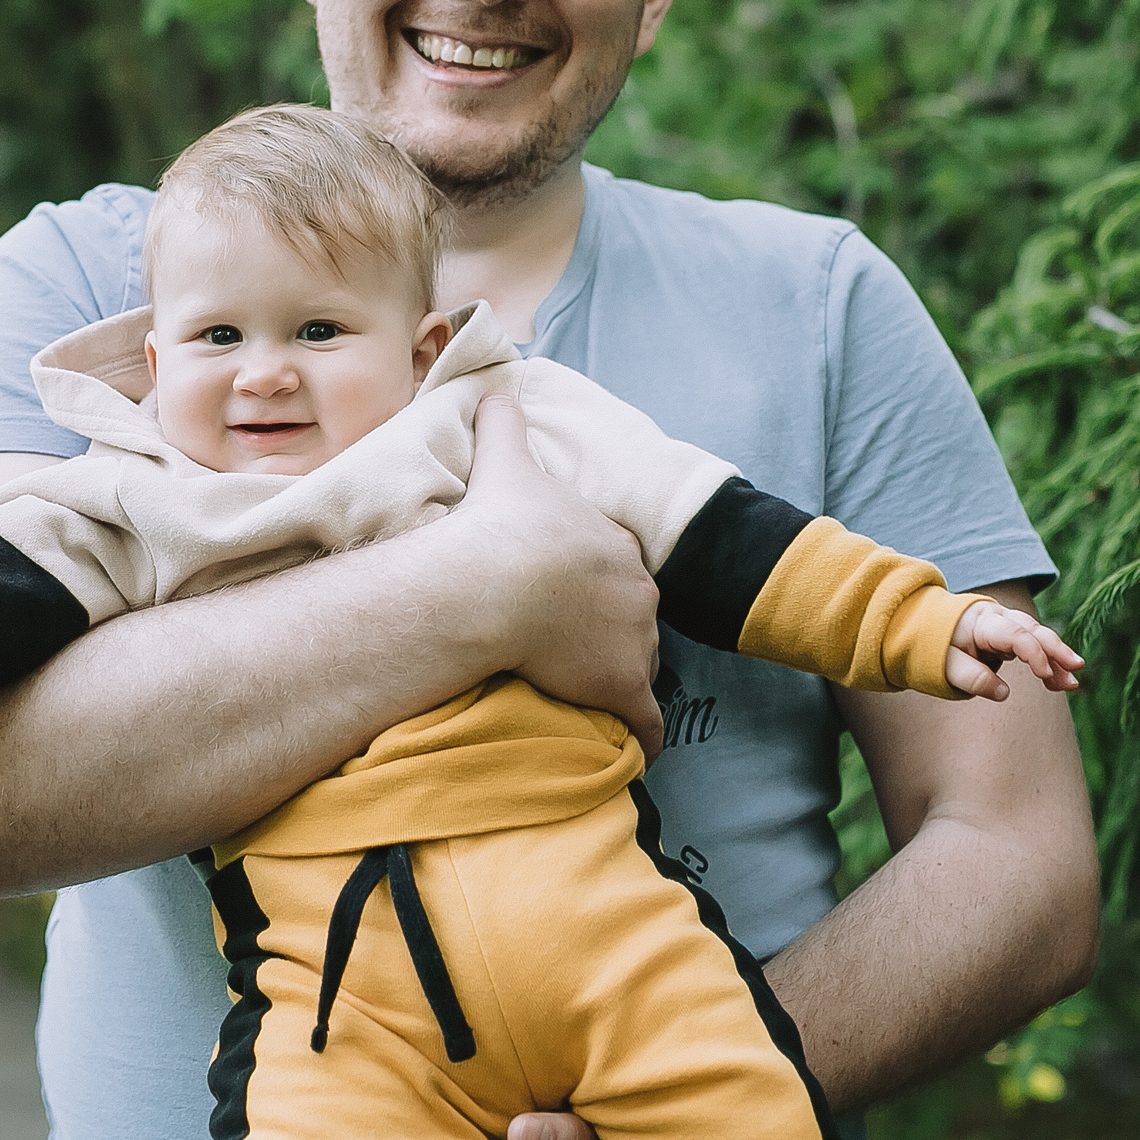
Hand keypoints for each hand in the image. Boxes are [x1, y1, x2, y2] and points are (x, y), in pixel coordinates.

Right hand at [450, 393, 666, 759]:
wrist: (498, 581)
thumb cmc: (502, 524)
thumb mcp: (506, 460)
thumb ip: (504, 423)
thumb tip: (495, 387)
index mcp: (613, 543)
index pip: (613, 567)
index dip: (589, 582)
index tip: (565, 596)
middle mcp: (637, 590)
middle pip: (631, 615)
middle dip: (610, 631)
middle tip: (568, 647)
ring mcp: (635, 642)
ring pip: (636, 666)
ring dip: (616, 680)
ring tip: (585, 697)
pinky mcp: (623, 688)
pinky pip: (644, 723)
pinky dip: (641, 738)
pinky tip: (633, 751)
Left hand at [944, 601, 1083, 701]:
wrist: (927, 629)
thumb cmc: (935, 647)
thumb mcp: (944, 665)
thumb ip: (971, 678)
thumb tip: (1003, 693)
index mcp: (981, 621)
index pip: (1014, 634)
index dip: (1033, 653)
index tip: (1044, 674)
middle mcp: (999, 617)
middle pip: (1033, 630)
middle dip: (1056, 650)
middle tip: (1076, 668)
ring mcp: (1007, 624)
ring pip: (1038, 637)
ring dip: (1056, 660)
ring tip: (1070, 684)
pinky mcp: (1011, 634)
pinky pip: (1034, 645)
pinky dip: (1047, 662)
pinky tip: (1057, 681)